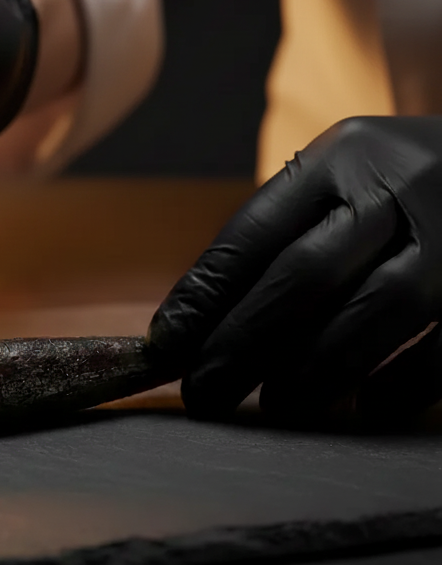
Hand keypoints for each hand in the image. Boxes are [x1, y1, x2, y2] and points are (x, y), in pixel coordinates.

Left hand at [147, 117, 441, 422]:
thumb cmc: (396, 186)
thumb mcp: (339, 180)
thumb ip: (278, 238)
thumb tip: (191, 326)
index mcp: (341, 157)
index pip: (255, 233)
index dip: (204, 296)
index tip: (165, 344)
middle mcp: (400, 185)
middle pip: (306, 275)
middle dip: (244, 343)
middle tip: (204, 392)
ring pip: (375, 312)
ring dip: (314, 371)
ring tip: (274, 406)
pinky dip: (399, 383)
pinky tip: (362, 407)